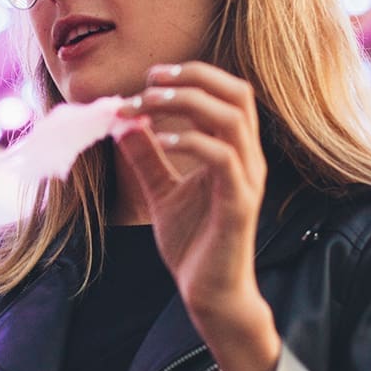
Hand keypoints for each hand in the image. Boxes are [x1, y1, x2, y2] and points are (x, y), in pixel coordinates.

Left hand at [116, 63, 280, 370]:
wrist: (210, 295)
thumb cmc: (194, 244)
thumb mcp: (161, 193)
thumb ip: (147, 159)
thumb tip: (123, 124)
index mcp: (235, 152)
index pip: (228, 93)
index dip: (192, 75)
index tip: (149, 78)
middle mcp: (248, 159)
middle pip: (238, 94)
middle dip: (194, 77)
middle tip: (150, 80)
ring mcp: (246, 180)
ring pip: (232, 119)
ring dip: (188, 102)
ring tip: (149, 103)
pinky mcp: (238, 204)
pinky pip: (223, 158)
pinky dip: (192, 140)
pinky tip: (162, 138)